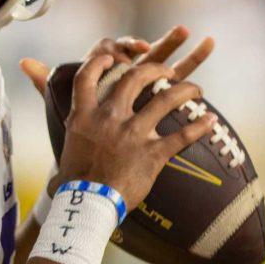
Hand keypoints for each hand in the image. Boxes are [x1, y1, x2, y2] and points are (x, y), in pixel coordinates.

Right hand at [20, 28, 216, 208]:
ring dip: (185, 90)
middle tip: (168, 69)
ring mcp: (132, 134)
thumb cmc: (74, 185)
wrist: (87, 207)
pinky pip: (182, 135)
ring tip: (196, 89)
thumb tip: (54, 164)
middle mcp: (109, 118)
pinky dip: (200, 127)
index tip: (115, 56)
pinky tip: (210, 121)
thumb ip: (70, 137)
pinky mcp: (152, 154)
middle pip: (135, 78)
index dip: (102, 61)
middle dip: (155, 68)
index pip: (89, 76)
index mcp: (85, 115)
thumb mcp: (67, 149)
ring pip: (166, 99)